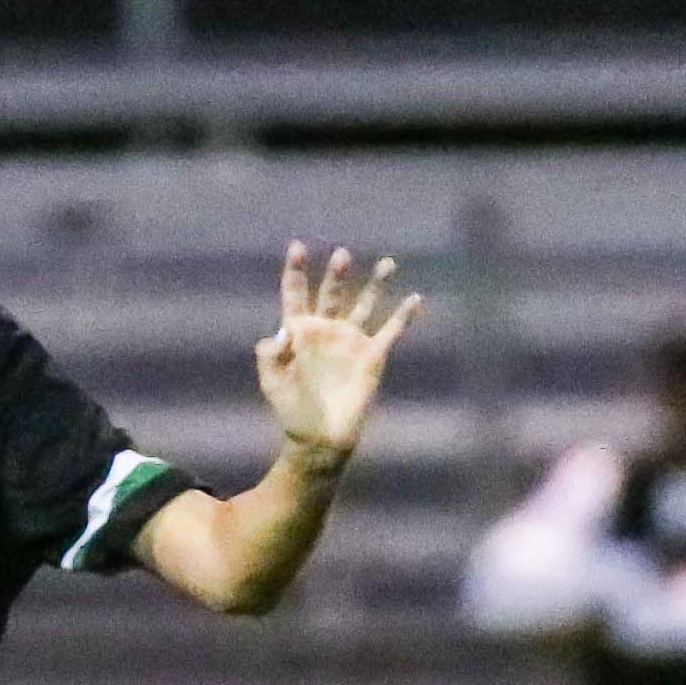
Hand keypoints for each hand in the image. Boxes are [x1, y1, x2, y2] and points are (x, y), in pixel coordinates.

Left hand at [255, 243, 422, 455]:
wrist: (320, 438)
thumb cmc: (292, 411)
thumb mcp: (272, 382)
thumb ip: (270, 355)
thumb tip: (280, 332)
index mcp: (299, 333)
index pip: (296, 295)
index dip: (295, 271)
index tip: (297, 246)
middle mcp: (326, 330)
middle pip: (332, 293)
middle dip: (336, 274)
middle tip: (342, 254)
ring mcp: (351, 342)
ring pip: (365, 304)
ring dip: (375, 284)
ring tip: (387, 262)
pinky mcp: (372, 356)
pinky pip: (390, 332)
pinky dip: (403, 316)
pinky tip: (416, 298)